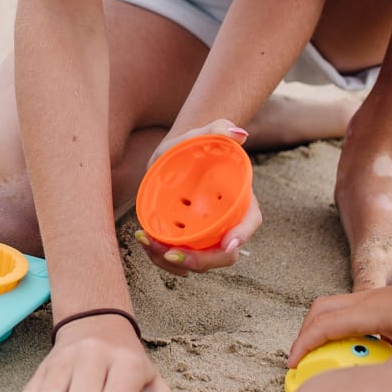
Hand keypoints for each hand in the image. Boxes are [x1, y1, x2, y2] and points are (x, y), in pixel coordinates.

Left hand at [138, 119, 259, 273]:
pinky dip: (159, 257)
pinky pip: (174, 258)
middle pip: (221, 255)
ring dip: (172, 262)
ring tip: (149, 243)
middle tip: (172, 253)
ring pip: (196, 263)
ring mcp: (203, 236)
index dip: (241, 237)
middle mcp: (224, 225)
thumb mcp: (204, 133)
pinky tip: (143, 239)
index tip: (228, 245)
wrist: (174, 154)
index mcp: (240, 202)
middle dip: (199, 261)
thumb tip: (239, 134)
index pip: (248, 224)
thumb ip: (220, 128)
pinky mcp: (182, 239)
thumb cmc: (196, 144)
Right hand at [287, 270, 391, 368]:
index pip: (322, 326)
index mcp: (368, 311)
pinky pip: (353, 310)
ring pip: (335, 307)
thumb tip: (370, 390)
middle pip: (320, 310)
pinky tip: (363, 346)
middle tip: (303, 358)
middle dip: (305, 334)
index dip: (302, 346)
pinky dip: (344, 326)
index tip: (293, 365)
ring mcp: (377, 297)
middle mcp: (367, 299)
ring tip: (328, 353)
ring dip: (324, 328)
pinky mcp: (388, 300)